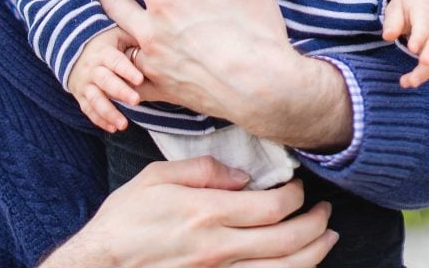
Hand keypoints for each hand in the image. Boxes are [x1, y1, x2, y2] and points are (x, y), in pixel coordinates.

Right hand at [41, 158, 337, 267]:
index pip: (270, 208)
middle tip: (326, 212)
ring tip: (326, 240)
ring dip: (312, 256)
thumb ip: (200, 170)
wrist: (102, 265)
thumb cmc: (126, 219)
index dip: (294, 197)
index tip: (298, 187)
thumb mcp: (156, 177)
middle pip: (286, 243)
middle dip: (314, 226)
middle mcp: (219, 249)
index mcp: (207, 214)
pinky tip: (295, 266)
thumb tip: (239, 175)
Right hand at [66, 26, 143, 131]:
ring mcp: (85, 83)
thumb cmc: (104, 42)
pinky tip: (113, 129)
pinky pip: (88, 110)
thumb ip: (133, 37)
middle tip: (136, 101)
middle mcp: (92, 69)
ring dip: (109, 112)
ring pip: (95, 99)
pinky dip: (99, 120)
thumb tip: (155, 39)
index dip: (127, 70)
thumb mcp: (117, 34)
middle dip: (120, 91)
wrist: (72, 49)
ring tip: (123, 124)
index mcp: (103, 52)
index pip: (115, 61)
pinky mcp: (80, 96)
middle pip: (105, 81)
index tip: (140, 79)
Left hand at [90, 0, 352, 150]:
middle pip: (111, 2)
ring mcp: (153, 64)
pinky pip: (129, 79)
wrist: (268, 90)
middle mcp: (151, 32)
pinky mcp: (162, 90)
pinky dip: (121, 68)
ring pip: (117, 40)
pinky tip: (120, 64)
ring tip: (103, 14)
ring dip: (106, 24)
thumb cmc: (258, 31)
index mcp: (167, 1)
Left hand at [383, 0, 428, 87]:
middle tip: (422, 64)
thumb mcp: (396, 7)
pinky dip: (424, 75)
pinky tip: (410, 82)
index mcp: (424, 12)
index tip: (412, 49)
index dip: (420, 37)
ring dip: (426, 71)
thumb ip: (393, 21)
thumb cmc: (408, 7)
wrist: (427, 3)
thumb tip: (387, 36)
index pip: (424, 25)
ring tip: (410, 82)